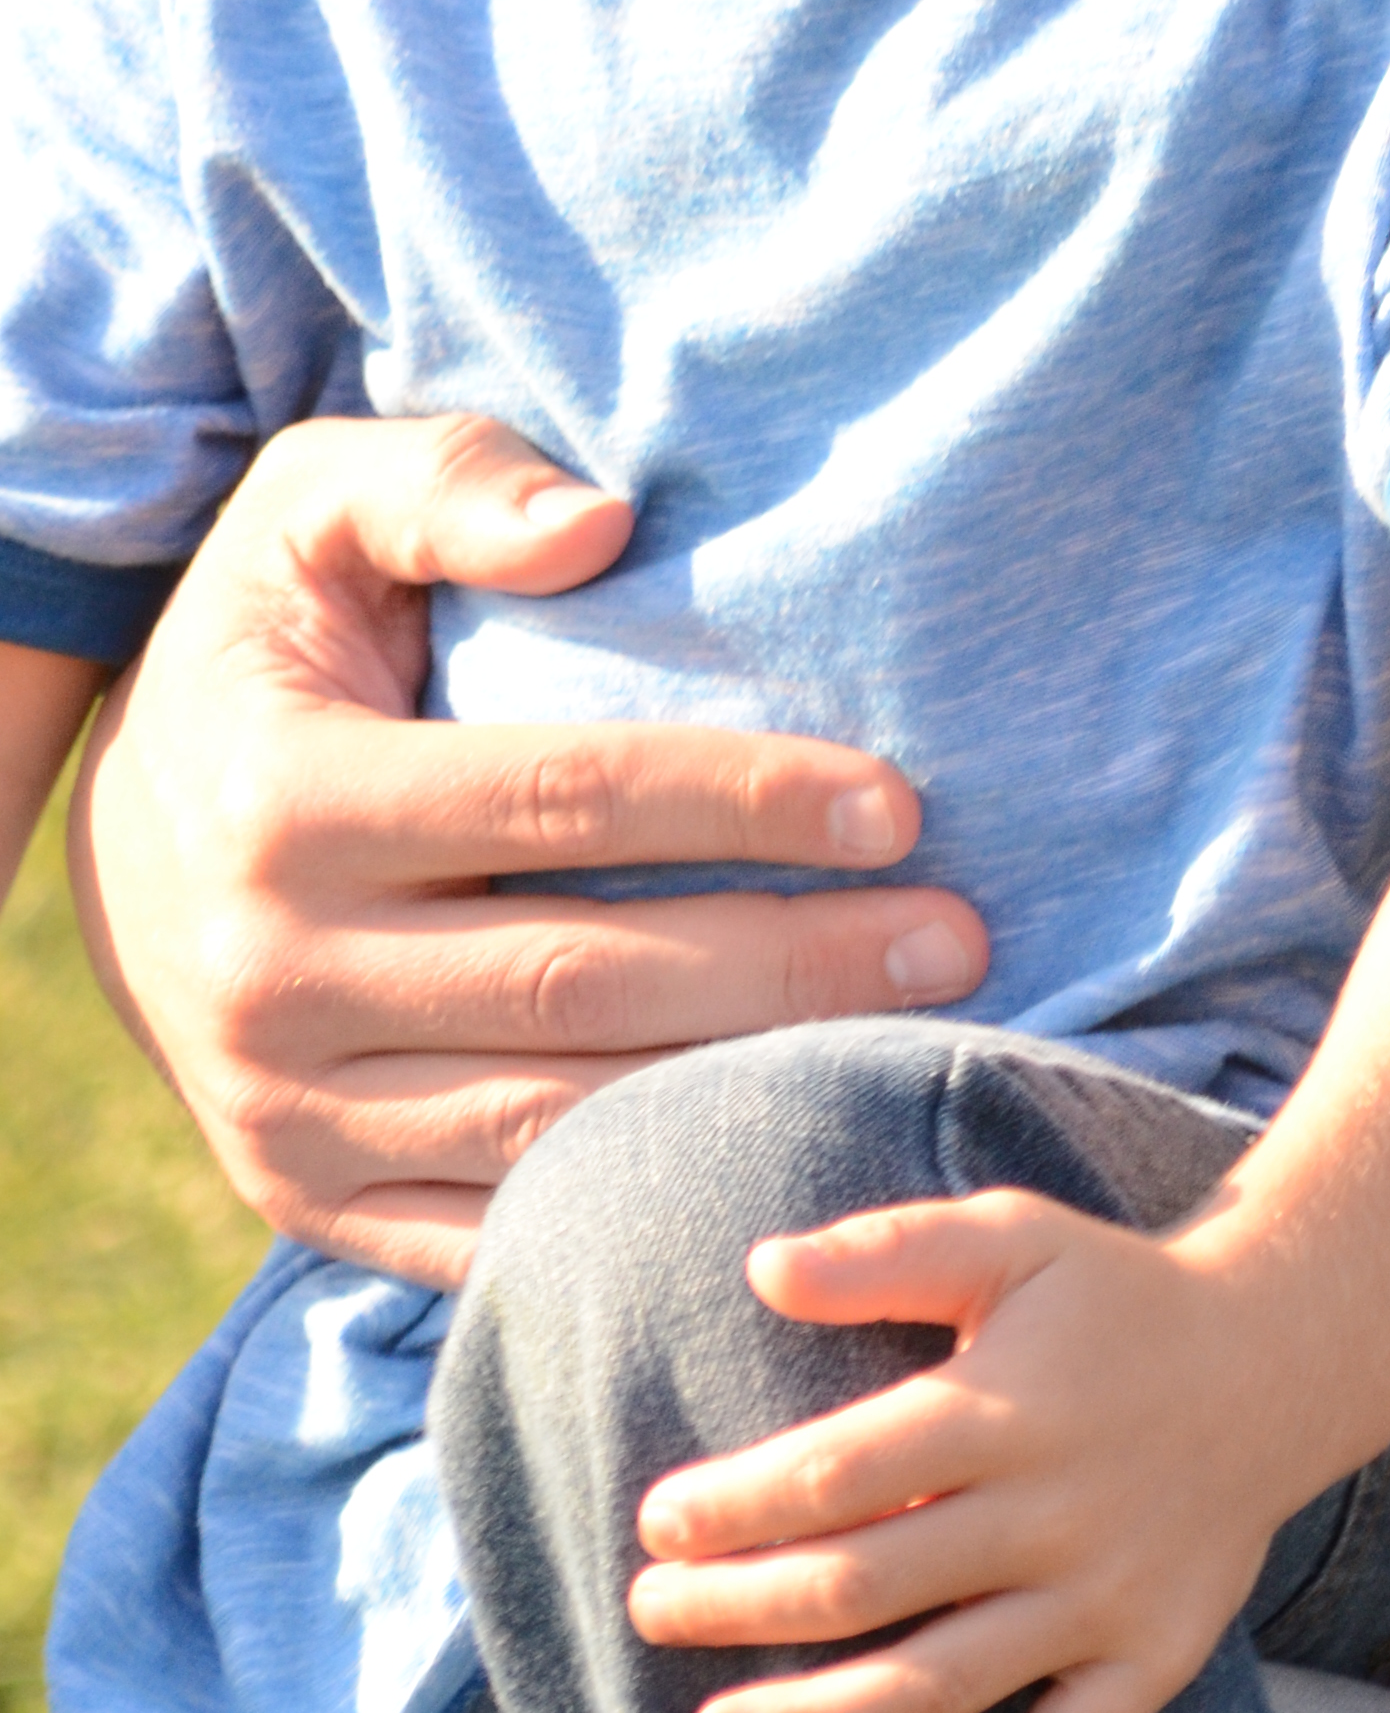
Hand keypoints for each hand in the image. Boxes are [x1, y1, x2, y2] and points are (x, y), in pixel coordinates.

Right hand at [70, 414, 989, 1285]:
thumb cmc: (260, 649)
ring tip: (915, 1040)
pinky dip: (643, 1210)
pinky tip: (782, 1163)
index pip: (559, 800)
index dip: (737, 800)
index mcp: (286, 798)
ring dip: (749, 1092)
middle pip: (583, 979)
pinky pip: (497, 1231)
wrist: (108, 845)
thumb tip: (601, 523)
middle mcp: (275, 973)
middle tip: (958, 936)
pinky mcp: (308, 1204)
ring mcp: (287, 1113)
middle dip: (792, 962)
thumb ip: (446, 481)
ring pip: (556, 1122)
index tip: (896, 802)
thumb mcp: (307, 511)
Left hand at [626, 1189, 1324, 1712]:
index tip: (656, 1522)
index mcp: (1008, 1407)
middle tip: (648, 1615)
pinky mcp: (1158, 1655)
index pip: (842, 1472)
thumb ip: (887, 1251)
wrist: (1283, 1356)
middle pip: (870, 1584)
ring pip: (944, 1681)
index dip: (736, 1504)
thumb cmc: (1113, 1295)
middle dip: (741, 1609)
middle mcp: (1056, 1510)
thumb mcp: (1012, 1236)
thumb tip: (757, 1268)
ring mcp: (1109, 1594)